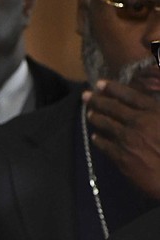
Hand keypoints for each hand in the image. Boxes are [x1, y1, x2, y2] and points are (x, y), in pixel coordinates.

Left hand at [83, 80, 159, 198]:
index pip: (129, 95)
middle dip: (97, 100)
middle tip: (86, 95)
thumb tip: (142, 107)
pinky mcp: (121, 156)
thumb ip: (155, 112)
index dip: (113, 88)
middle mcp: (138, 122)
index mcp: (154, 111)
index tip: (100, 83)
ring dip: (96, 117)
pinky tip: (95, 137)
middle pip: (113, 107)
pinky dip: (98, 139)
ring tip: (89, 114)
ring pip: (106, 124)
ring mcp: (128, 139)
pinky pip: (105, 145)